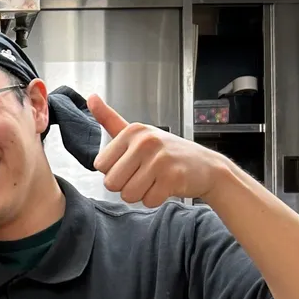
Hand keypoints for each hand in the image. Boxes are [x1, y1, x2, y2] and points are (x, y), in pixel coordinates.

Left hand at [89, 94, 229, 205]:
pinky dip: (155, 200)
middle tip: (144, 176)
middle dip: (125, 186)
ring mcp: (160, 159)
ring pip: (128, 195)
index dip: (114, 171)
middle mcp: (145, 142)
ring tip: (155, 181)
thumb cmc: (168, 152)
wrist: (207, 167)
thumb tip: (91, 97)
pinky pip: (148, 201)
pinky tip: (166, 187)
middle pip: (111, 182)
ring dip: (140, 194)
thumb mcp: (139, 134)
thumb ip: (111, 120)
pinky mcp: (172, 177)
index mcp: (133, 131)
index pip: (100, 165)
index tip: (132, 164)